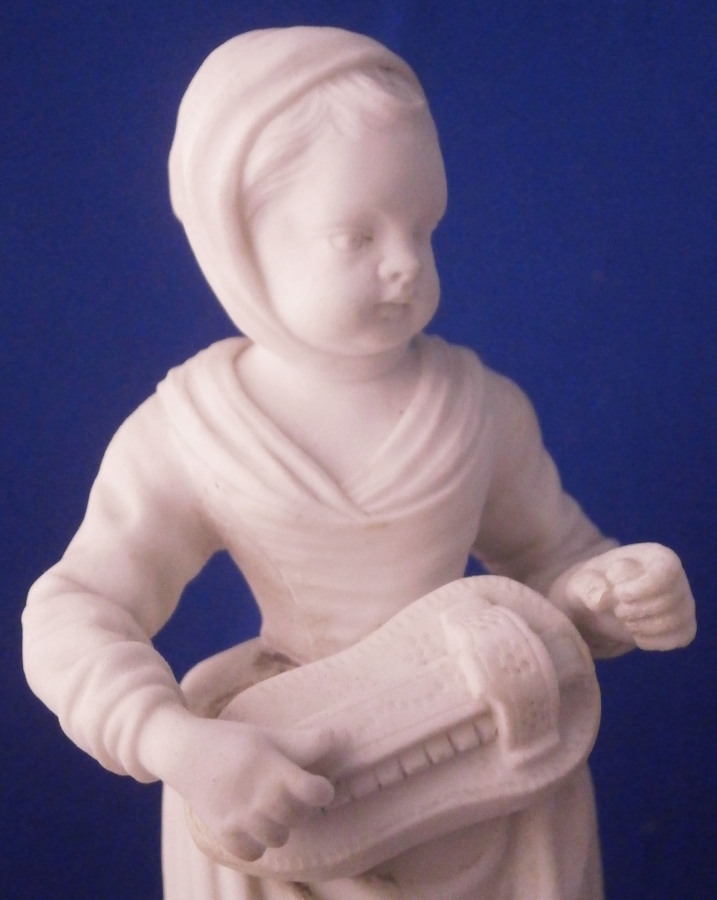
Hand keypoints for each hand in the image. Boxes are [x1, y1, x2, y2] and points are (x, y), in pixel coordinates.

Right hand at [162, 717, 334, 860]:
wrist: (185, 751)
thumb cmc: (233, 741)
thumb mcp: (269, 735)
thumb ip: (304, 742)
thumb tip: (341, 737)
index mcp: (272, 768)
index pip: (315, 792)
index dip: (322, 790)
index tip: (317, 785)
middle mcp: (257, 796)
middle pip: (299, 816)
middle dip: (300, 805)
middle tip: (289, 791)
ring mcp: (239, 818)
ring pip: (280, 837)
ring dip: (280, 824)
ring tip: (270, 807)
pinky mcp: (223, 833)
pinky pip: (254, 852)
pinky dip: (257, 841)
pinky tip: (252, 822)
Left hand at [564, 543, 695, 650]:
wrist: (600, 605)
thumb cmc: (594, 585)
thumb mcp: (582, 582)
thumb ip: (587, 586)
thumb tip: (601, 599)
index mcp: (657, 555)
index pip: (665, 572)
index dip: (641, 588)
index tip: (618, 593)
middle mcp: (677, 577)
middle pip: (668, 601)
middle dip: (636, 611)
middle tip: (616, 609)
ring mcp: (683, 603)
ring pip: (674, 621)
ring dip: (642, 626)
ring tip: (624, 619)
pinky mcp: (684, 626)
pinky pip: (678, 638)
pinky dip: (653, 641)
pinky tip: (636, 633)